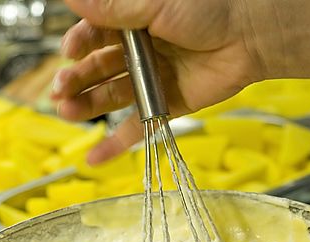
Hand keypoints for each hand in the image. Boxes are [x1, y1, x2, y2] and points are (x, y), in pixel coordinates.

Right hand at [52, 0, 262, 162]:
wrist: (249, 36)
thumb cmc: (208, 8)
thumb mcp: (153, 2)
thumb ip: (111, 6)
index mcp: (132, 19)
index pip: (93, 33)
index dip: (78, 44)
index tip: (69, 51)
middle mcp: (138, 49)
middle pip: (96, 67)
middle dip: (75, 79)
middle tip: (60, 90)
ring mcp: (151, 78)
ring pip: (110, 95)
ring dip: (86, 105)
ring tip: (67, 111)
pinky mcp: (166, 104)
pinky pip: (136, 127)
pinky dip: (115, 145)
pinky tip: (93, 158)